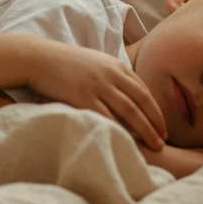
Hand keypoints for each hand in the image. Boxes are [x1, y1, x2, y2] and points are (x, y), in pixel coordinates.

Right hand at [27, 40, 166, 150]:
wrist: (38, 58)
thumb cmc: (63, 63)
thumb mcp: (93, 63)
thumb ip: (110, 75)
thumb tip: (122, 94)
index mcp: (115, 65)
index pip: (143, 90)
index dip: (155, 110)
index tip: (162, 126)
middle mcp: (111, 74)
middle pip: (142, 101)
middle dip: (156, 122)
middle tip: (164, 140)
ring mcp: (97, 85)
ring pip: (130, 111)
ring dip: (145, 129)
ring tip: (154, 145)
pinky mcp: (82, 96)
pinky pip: (107, 116)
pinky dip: (120, 130)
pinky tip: (127, 141)